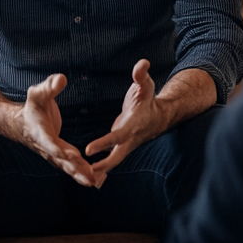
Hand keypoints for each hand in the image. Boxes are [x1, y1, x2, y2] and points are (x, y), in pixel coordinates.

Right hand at [18, 73, 104, 187]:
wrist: (21, 124)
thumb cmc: (32, 106)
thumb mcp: (37, 93)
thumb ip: (49, 86)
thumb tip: (61, 79)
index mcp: (41, 132)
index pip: (51, 143)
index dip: (61, 150)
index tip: (73, 155)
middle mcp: (46, 147)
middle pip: (61, 160)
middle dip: (75, 168)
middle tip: (90, 175)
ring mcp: (53, 154)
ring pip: (67, 167)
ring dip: (80, 175)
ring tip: (96, 182)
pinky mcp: (59, 156)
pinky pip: (70, 167)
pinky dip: (81, 174)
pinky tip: (95, 180)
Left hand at [85, 60, 162, 177]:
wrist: (158, 117)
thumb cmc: (149, 99)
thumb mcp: (147, 85)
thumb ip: (142, 75)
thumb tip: (142, 63)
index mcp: (134, 124)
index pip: (117, 136)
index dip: (103, 143)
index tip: (88, 150)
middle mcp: (130, 139)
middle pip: (116, 157)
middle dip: (102, 166)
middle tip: (85, 173)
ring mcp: (126, 145)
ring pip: (113, 161)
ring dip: (100, 171)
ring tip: (84, 179)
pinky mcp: (121, 147)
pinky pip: (111, 160)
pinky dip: (102, 170)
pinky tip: (89, 177)